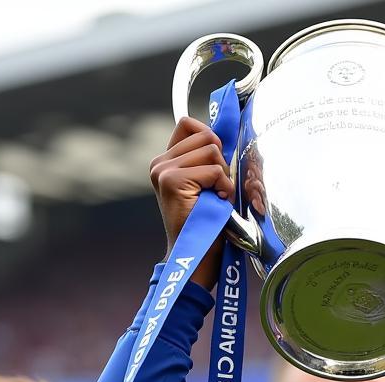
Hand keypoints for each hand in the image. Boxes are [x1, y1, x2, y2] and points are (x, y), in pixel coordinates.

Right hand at [150, 117, 234, 285]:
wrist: (197, 254)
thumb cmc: (207, 223)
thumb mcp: (206, 184)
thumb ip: (207, 157)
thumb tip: (225, 131)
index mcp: (165, 161)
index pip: (189, 124)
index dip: (210, 138)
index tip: (217, 165)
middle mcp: (159, 163)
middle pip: (205, 135)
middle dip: (220, 160)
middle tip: (217, 188)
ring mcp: (163, 170)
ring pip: (211, 149)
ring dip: (223, 175)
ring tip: (215, 197)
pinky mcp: (172, 180)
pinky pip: (214, 170)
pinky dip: (223, 186)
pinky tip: (217, 203)